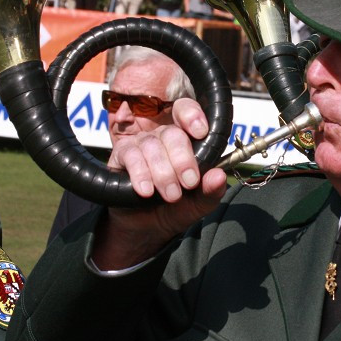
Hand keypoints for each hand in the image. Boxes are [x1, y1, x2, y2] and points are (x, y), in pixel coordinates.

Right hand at [93, 99, 226, 268]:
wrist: (147, 229)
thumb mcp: (198, 204)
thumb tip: (219, 176)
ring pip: (152, 145)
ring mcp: (142, 143)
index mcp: (186, 141)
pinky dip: (141, 174)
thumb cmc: (175, 209)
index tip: (201, 132)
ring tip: (171, 195)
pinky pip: (131, 156)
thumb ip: (210, 191)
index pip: (186, 112)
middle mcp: (163, 137)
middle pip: (172, 133)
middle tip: (189, 183)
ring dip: (163, 172)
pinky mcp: (122, 155)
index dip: (192, 116)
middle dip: (183, 159)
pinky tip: (147, 191)